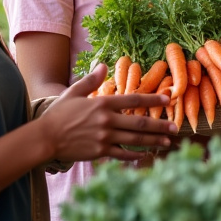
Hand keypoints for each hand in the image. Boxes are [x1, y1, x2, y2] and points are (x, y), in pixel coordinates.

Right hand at [41, 64, 177, 162]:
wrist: (45, 137)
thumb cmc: (58, 114)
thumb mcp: (74, 92)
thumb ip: (91, 80)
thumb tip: (103, 65)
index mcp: (102, 103)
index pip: (133, 100)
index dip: (152, 99)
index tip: (168, 100)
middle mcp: (106, 120)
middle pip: (139, 123)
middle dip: (160, 125)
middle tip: (175, 128)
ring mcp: (104, 137)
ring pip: (135, 139)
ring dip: (153, 141)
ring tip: (167, 142)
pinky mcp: (100, 152)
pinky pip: (122, 153)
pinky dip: (135, 155)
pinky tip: (146, 155)